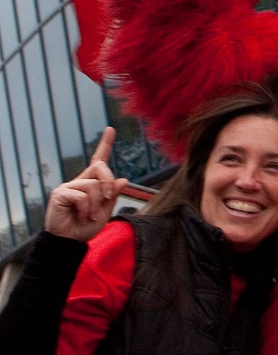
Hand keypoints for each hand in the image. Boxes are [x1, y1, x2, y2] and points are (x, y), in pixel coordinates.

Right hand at [45, 127, 127, 241]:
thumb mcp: (105, 211)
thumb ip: (113, 196)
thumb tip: (123, 179)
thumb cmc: (86, 227)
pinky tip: (81, 216)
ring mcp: (68, 186)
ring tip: (89, 215)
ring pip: (93, 185)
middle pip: (100, 167)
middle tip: (106, 200)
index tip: (111, 129)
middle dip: (108, 183)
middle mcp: (80, 181)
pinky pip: (82, 196)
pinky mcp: (60, 194)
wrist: (69, 241)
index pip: (99, 160)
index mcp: (92, 183)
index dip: (105, 144)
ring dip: (96, 204)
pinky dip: (87, 209)